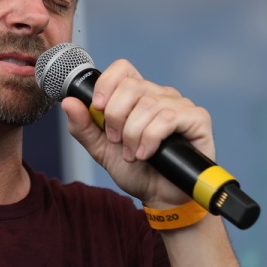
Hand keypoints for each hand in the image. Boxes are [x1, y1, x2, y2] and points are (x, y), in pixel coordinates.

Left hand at [60, 59, 213, 207]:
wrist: (159, 197)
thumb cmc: (135, 170)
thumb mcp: (101, 150)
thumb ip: (83, 127)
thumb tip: (69, 102)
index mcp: (138, 96)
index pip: (123, 68)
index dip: (107, 84)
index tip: (98, 108)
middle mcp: (160, 94)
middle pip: (132, 86)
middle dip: (116, 117)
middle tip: (116, 141)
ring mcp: (180, 105)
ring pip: (148, 104)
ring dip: (133, 134)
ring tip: (132, 154)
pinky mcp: (197, 118)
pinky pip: (168, 117)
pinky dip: (151, 138)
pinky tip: (147, 154)